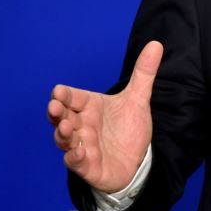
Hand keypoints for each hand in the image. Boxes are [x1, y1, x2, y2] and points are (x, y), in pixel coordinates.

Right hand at [47, 41, 162, 192]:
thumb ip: (144, 73)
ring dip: (63, 134)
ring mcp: (83, 146)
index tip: (58, 91)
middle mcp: (82, 126)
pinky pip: (76, 163)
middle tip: (54, 106)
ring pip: (65, 140)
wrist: (137, 160)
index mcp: (90, 107)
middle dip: (56, 112)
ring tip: (66, 127)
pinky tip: (80, 153)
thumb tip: (156, 44)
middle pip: (62, 117)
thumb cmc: (128, 128)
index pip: (72, 98)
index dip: (64, 95)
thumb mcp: (138, 99)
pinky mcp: (88, 166)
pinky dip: (75, 158)